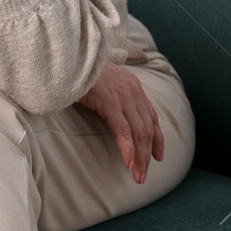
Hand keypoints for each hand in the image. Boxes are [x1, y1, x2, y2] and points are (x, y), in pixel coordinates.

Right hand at [78, 60, 164, 183]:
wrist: (71, 56)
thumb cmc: (81, 70)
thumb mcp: (103, 81)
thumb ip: (112, 94)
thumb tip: (110, 108)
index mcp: (133, 86)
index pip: (151, 117)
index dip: (157, 138)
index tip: (158, 156)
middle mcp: (133, 92)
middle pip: (147, 129)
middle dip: (148, 154)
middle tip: (144, 174)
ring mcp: (123, 97)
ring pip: (138, 133)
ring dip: (139, 157)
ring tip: (137, 175)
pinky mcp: (110, 102)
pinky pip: (123, 131)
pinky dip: (128, 149)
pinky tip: (128, 163)